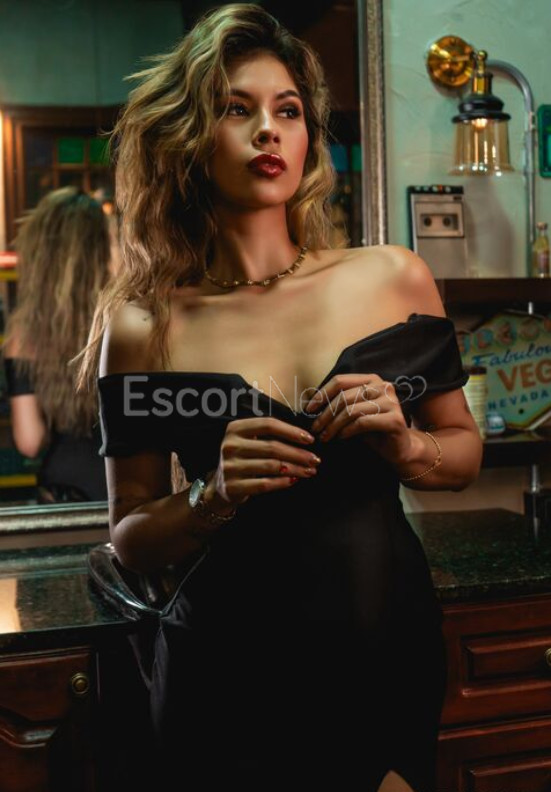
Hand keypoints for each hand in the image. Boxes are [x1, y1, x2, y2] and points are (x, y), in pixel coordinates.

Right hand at [205, 417, 321, 509]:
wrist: (219, 486)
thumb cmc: (242, 459)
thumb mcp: (248, 441)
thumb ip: (268, 435)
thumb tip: (304, 437)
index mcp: (235, 429)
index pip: (268, 425)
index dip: (291, 431)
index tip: (309, 439)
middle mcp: (230, 445)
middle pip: (272, 447)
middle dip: (298, 454)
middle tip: (315, 459)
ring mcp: (230, 467)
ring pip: (271, 466)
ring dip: (295, 469)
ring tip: (309, 471)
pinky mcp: (232, 486)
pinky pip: (264, 484)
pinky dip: (282, 482)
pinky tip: (294, 480)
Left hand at [304, 373, 414, 466]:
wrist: (399, 448)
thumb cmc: (372, 429)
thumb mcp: (353, 412)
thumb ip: (338, 404)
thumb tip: (310, 402)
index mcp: (371, 380)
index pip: (340, 381)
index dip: (322, 394)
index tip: (309, 409)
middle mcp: (383, 386)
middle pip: (344, 397)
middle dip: (325, 415)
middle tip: (316, 429)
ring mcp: (391, 402)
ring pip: (351, 410)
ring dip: (333, 426)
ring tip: (325, 436)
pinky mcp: (394, 419)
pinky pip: (362, 423)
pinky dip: (347, 431)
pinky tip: (341, 437)